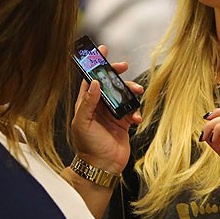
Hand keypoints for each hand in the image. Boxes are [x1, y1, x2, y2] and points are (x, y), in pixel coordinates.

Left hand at [71, 45, 142, 174]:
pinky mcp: (123, 123)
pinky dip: (136, 111)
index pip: (90, 79)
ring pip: (123, 95)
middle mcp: (99, 106)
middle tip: (123, 67)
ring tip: (136, 92)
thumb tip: (93, 82)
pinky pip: (132, 110)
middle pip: (109, 83)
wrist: (102, 167)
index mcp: (86, 103)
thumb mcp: (83, 123)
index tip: (103, 51)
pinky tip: (135, 118)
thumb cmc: (88, 147)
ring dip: (130, 91)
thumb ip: (88, 102)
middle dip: (117, 74)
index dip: (95, 65)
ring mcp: (112, 114)